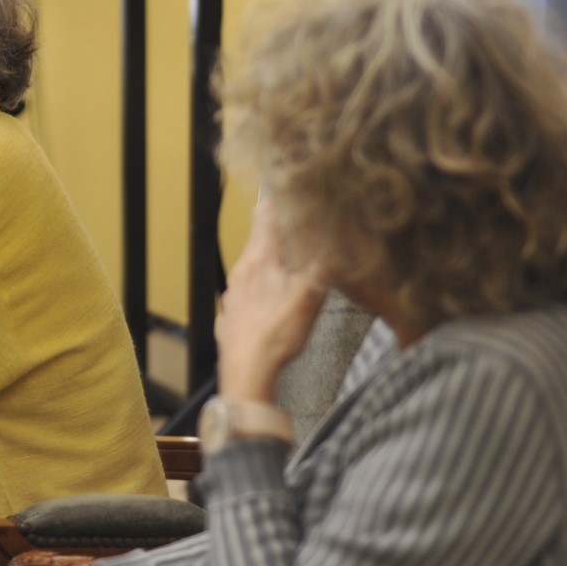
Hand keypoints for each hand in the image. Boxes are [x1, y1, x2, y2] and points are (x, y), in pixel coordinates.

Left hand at [217, 213, 330, 402]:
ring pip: (253, 265)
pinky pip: (247, 290)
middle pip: (260, 238)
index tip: (294, 192)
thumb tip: (335, 239)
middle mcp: (241, 269)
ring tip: (292, 266)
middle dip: (281, 232)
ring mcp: (233, 292)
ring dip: (272, 260)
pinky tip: (274, 299)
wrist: (246, 372)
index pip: (265, 213)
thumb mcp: (310, 296)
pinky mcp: (231, 312)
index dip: (280, 200)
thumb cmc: (277, 335)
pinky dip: (262, 286)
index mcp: (259, 258)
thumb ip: (322, 264)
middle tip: (302, 230)